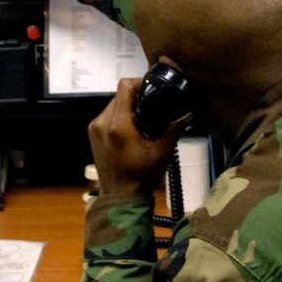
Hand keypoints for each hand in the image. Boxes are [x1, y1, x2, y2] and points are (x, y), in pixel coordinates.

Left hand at [88, 78, 181, 198]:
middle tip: (153, 110)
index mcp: (118, 125)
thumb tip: (188, 112)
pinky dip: (121, 118)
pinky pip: (108, 116)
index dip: (140, 83)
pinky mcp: (93, 134)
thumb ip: (175, 128)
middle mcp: (102, 123)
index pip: (124, 87)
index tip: (153, 91)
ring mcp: (95, 128)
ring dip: (129, 108)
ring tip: (144, 122)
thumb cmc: (140, 177)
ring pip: (114, 105)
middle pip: (120, 95)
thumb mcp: (162, 152)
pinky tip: (133, 131)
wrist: (120, 198)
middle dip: (137, 99)